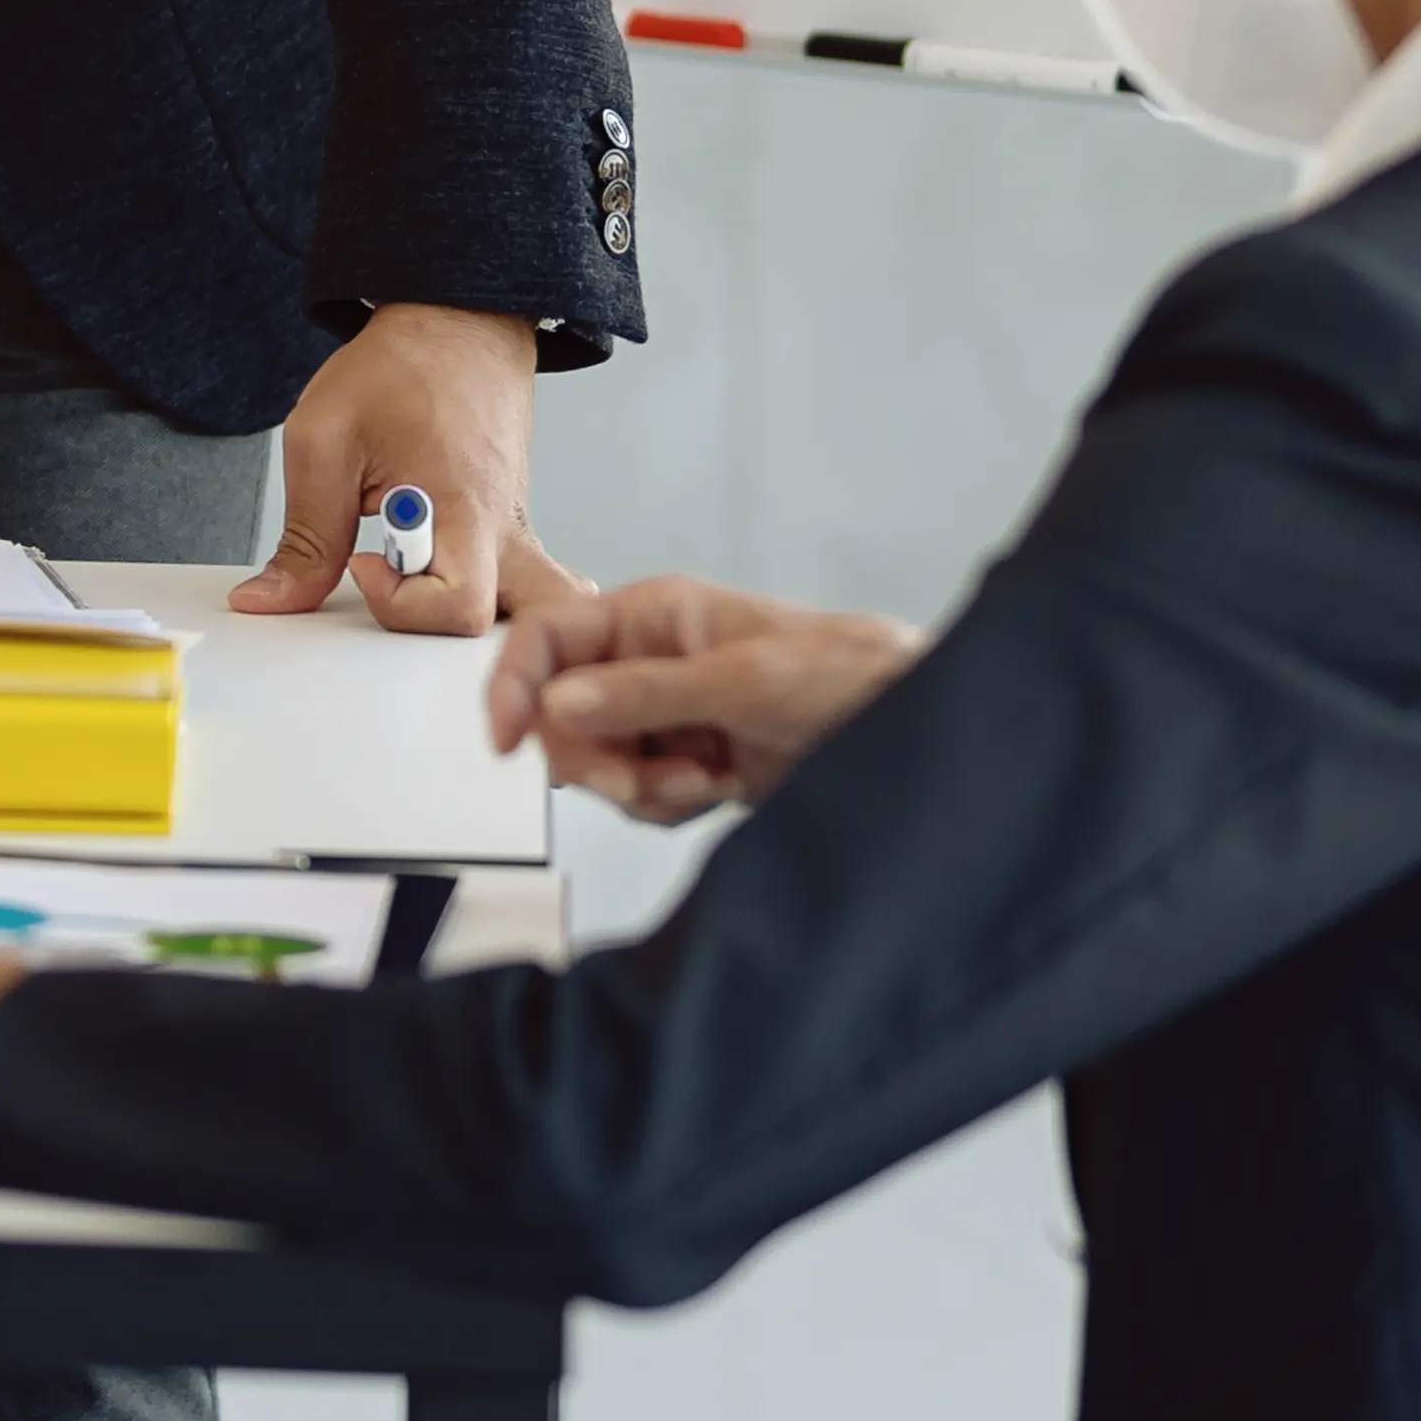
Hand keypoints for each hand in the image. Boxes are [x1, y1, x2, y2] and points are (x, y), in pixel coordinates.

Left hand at [241, 301, 582, 636]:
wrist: (456, 321)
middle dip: (449, 625)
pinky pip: (509, 576)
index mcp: (468, 512)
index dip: (400, 602)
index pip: (458, 609)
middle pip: (515, 624)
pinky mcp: (510, 523)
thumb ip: (305, 536)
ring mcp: (516, 529)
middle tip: (402, 577)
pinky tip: (424, 542)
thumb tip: (272, 600)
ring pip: (530, 605)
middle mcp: (507, 531)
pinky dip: (466, 576)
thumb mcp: (323, 441)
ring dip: (469, 604)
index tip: (360, 561)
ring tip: (418, 563)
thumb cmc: (399, 368)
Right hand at [489, 575, 921, 822]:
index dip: (513, 684)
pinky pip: (638, 796)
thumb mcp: (743, 681)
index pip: (546, 639)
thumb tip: (559, 703)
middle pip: (560, 714)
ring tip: (700, 780)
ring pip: (597, 762)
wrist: (913, 723)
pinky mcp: (690, 763)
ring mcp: (666, 716)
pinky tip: (714, 790)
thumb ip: (646, 692)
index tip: (506, 740)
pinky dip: (666, 805)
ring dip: (639, 787)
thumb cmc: (845, 674)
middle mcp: (646, 663)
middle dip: (593, 756)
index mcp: (649, 615)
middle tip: (634, 780)